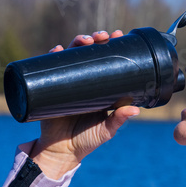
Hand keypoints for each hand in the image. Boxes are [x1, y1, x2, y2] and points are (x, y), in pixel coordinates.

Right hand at [31, 30, 139, 167]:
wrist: (62, 151)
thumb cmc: (87, 140)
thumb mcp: (106, 130)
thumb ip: (118, 119)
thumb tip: (135, 110)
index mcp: (100, 87)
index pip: (107, 61)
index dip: (112, 46)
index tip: (119, 36)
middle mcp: (84, 80)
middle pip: (89, 52)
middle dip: (96, 39)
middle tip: (102, 37)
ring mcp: (67, 81)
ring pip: (72, 55)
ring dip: (77, 42)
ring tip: (85, 40)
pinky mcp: (51, 87)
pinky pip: (50, 68)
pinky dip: (52, 56)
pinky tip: (56, 49)